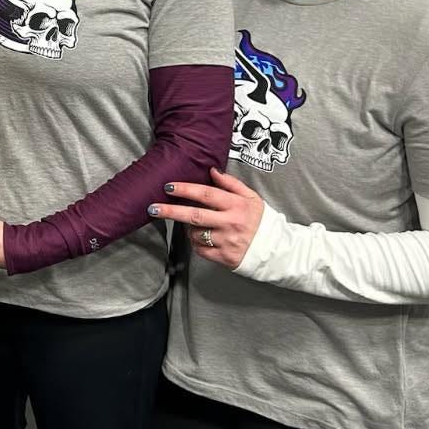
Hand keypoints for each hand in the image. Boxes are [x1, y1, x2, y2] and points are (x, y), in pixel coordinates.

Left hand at [147, 168, 264, 269]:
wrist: (277, 250)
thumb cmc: (261, 221)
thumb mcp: (252, 197)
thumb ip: (231, 184)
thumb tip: (212, 170)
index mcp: (237, 205)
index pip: (206, 195)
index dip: (186, 189)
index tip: (168, 187)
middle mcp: (231, 223)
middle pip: (195, 215)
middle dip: (170, 211)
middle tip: (152, 208)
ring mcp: (227, 242)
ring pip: (196, 233)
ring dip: (188, 228)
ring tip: (193, 225)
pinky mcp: (225, 258)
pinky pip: (201, 250)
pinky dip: (196, 243)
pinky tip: (201, 238)